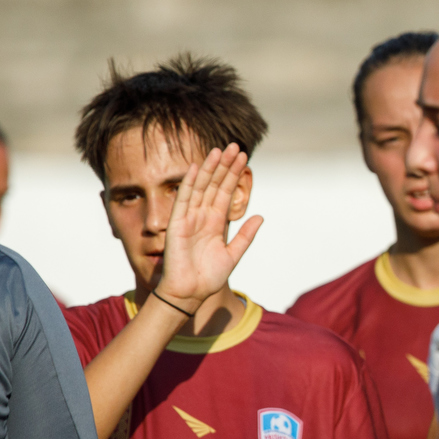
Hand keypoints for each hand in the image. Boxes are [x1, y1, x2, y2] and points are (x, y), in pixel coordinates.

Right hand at [158, 144, 262, 307]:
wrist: (190, 292)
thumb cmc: (209, 276)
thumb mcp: (233, 254)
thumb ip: (246, 236)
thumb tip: (260, 216)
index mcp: (215, 222)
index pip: (226, 193)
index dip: (233, 175)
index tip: (243, 158)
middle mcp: (202, 216)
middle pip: (215, 185)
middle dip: (225, 166)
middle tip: (235, 146)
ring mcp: (189, 218)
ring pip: (201, 187)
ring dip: (210, 169)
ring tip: (220, 150)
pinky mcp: (177, 223)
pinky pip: (184, 199)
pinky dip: (190, 183)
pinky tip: (198, 168)